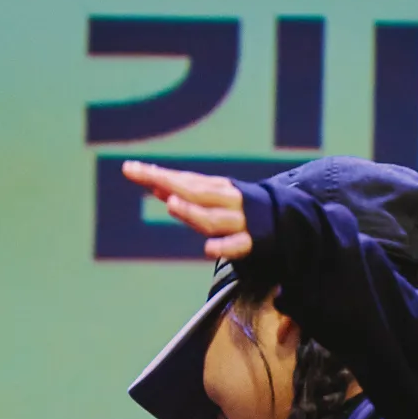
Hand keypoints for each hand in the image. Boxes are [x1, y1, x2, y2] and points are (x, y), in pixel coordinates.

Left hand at [122, 161, 252, 259]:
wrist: (288, 219)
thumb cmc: (238, 209)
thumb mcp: (213, 197)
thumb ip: (185, 193)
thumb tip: (153, 184)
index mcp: (217, 187)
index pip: (183, 180)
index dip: (157, 175)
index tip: (130, 169)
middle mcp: (227, 200)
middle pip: (196, 192)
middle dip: (171, 185)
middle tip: (148, 179)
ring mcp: (239, 221)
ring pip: (214, 218)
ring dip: (193, 212)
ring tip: (172, 205)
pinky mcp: (251, 242)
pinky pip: (237, 245)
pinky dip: (224, 246)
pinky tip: (209, 249)